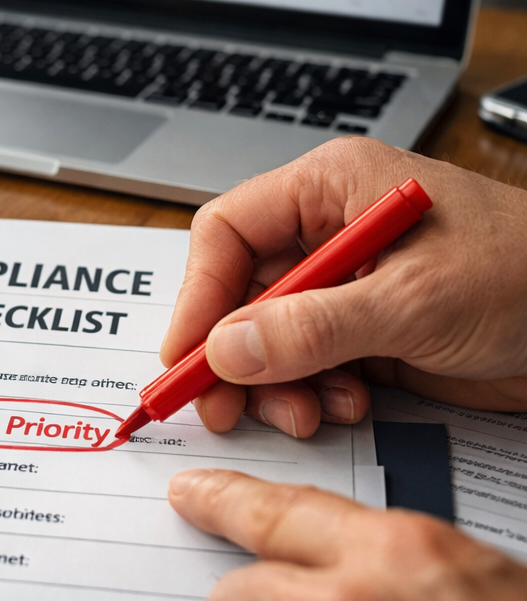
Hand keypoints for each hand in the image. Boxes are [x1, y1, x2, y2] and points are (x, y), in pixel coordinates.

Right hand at [162, 137, 526, 436]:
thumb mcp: (414, 300)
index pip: (227, 232)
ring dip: (276, 382)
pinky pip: (307, 363)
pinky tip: (350, 404)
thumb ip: (312, 327)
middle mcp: (327, 231)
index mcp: (329, 188)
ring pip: (267, 335)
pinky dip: (314, 392)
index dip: (197, 295)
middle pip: (239, 290)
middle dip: (233, 353)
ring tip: (308, 411)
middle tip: (224, 408)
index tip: (186, 356)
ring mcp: (345, 284)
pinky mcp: (364, 328)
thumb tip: (223, 350)